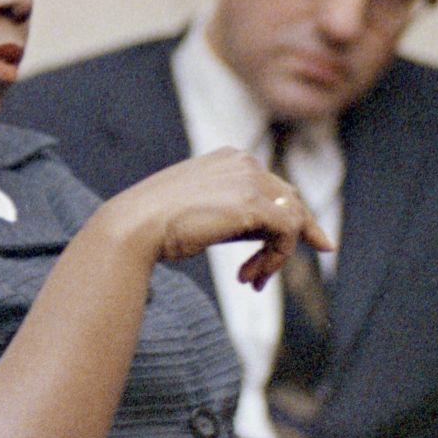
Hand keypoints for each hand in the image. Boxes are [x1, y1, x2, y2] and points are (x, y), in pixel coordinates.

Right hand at [99, 146, 332, 286]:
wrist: (135, 226)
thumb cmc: (159, 224)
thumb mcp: (204, 210)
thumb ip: (235, 213)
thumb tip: (264, 235)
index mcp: (230, 158)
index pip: (275, 186)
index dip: (290, 215)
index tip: (301, 242)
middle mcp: (244, 162)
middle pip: (291, 199)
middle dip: (298, 234)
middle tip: (300, 259)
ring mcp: (250, 180)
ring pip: (292, 218)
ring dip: (276, 256)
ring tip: (250, 280)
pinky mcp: (253, 204)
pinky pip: (287, 233)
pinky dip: (275, 259)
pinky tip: (247, 277)